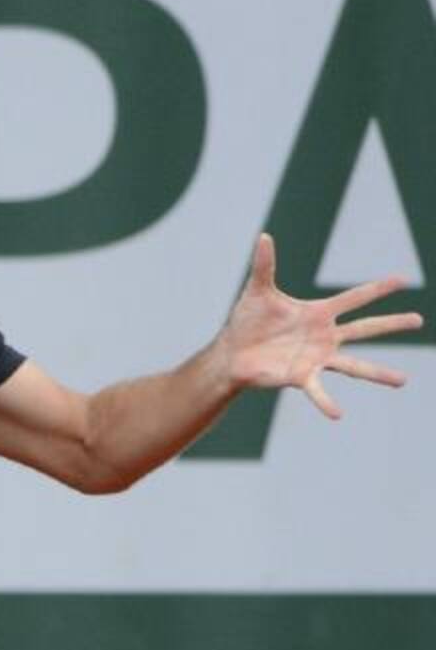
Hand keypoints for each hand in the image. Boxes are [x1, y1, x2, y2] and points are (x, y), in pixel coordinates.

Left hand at [220, 233, 421, 418]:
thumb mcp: (257, 290)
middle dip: (392, 324)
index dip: (378, 288)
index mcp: (318, 313)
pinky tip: (338, 414)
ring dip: (378, 373)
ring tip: (403, 381)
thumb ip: (265, 264)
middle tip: (419, 320)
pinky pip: (318, 390)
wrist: (232, 352)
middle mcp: (324, 336)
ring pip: (354, 366)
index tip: (404, 280)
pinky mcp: (301, 377)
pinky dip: (327, 402)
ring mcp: (316, 358)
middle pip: (365, 329)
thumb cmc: (246, 321)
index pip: (355, 298)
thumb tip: (263, 236)